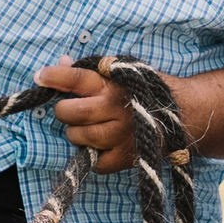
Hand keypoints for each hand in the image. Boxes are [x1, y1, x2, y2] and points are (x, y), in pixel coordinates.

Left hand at [36, 58, 141, 172]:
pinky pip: (95, 161)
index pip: (76, 79)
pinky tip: (100, 145)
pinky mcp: (126, 157)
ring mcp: (121, 135)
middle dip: (64, 111)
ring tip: (86, 128)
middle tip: (70, 110)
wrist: (184, 113)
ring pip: (79, 137)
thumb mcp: (121, 72)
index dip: (54, 77)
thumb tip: (60, 62)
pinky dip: (92, 154)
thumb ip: (91, 69)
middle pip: (72, 112)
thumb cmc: (145, 90)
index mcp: (113, 85)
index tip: (39, 76)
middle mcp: (117, 109)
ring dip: (76, 133)